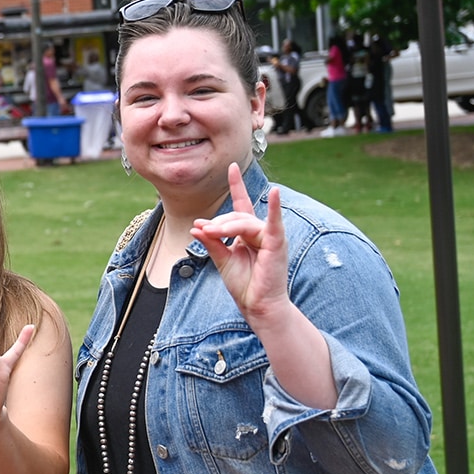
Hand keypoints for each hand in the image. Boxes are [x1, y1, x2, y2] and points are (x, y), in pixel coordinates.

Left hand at [190, 162, 291, 323]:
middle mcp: (260, 231)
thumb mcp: (221, 260)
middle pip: (236, 215)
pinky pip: (274, 223)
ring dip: (224, 226)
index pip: (241, 205)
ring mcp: (270, 236)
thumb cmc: (244, 284)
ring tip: (210, 232)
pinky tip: (275, 193)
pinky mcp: (277, 243)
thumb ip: (211, 241)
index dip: (236, 186)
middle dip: (217, 222)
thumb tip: (197, 225)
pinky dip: (274, 208)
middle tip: (203, 230)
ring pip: (244, 222)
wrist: (257, 305)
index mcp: (248, 233)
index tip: (231, 168)